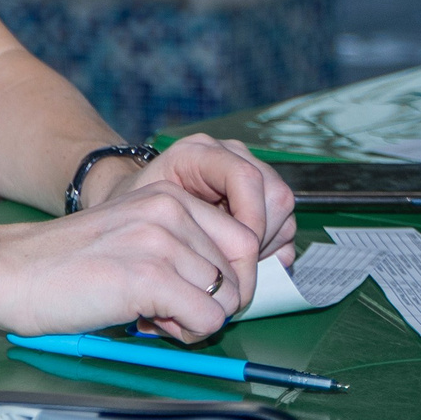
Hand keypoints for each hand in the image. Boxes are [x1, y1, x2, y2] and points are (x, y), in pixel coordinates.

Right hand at [0, 177, 262, 343]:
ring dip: (195, 319)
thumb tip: (226, 287)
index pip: (242, 239)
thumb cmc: (65, 263)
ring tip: (151, 312)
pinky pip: (207, 320)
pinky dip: (184, 334)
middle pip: (241, 271)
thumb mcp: (130, 233)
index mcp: (167, 195)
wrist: (12, 271)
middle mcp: (169, 210)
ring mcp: (160, 241)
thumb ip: (176, 246)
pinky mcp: (150, 276)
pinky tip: (144, 320)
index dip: (225, 277)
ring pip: (226, 299)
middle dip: (217, 300)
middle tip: (172, 308)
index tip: (192, 291)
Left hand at [94, 135, 297, 284]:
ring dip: (266, 245)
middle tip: (236, 266)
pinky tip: (244, 259)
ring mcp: (248, 171)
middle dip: (260, 237)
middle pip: (273, 194)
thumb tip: (223, 265)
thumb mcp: (150, 215)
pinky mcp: (259, 194)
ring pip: (282, 210)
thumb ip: (183, 229)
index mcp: (199, 153)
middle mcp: (229, 155)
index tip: (239, 254)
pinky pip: (282, 221)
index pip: (245, 177)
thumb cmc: (139, 210)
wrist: (137, 203)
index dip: (251, 219)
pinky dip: (271, 247)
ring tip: (234, 263)